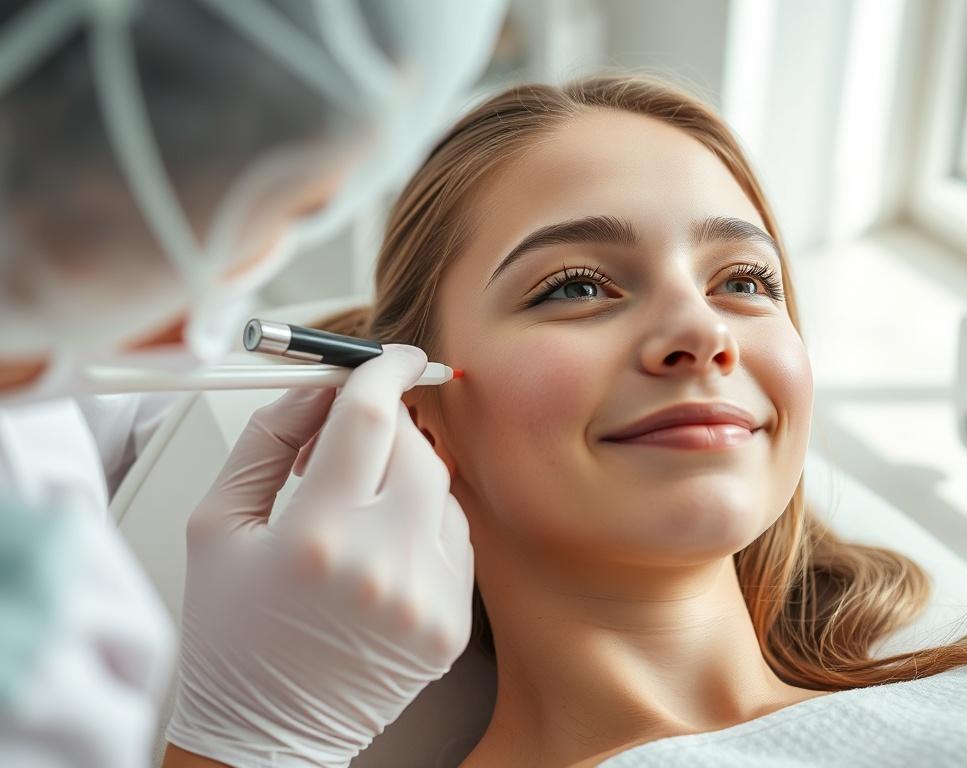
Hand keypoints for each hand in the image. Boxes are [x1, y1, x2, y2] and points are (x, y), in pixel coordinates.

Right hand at [165, 345, 473, 767]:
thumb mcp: (216, 524)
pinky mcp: (452, 625)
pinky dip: (424, 519)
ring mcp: (426, 599)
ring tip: (357, 503)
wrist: (267, 733)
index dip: (381, 370)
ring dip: (405, 474)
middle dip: (387, 425)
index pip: (369, 417)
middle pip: (413, 448)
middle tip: (355, 432)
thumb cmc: (230, 634)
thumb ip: (265, 440)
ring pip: (440, 489)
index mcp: (313, 536)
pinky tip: (384, 541)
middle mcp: (381, 566)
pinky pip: (455, 536)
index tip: (389, 355)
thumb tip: (317, 388)